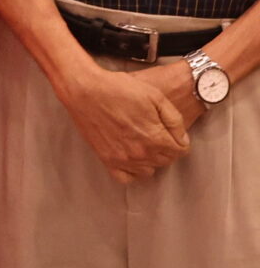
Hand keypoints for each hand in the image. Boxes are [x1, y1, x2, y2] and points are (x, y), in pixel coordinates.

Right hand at [53, 59, 193, 182]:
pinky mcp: (106, 159)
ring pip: (148, 171)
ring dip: (151, 160)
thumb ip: (175, 120)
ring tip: (144, 143)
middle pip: (165, 161)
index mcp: (156, 138)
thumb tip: (182, 139)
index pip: (181, 151)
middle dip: (166, 149)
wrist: (85, 90)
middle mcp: (141, 154)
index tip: (171, 131)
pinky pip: (126, 178)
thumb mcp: (156, 96)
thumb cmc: (119, 89)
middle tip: (157, 133)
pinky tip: (131, 158)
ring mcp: (122, 159)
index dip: (180, 140)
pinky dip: (132, 171)